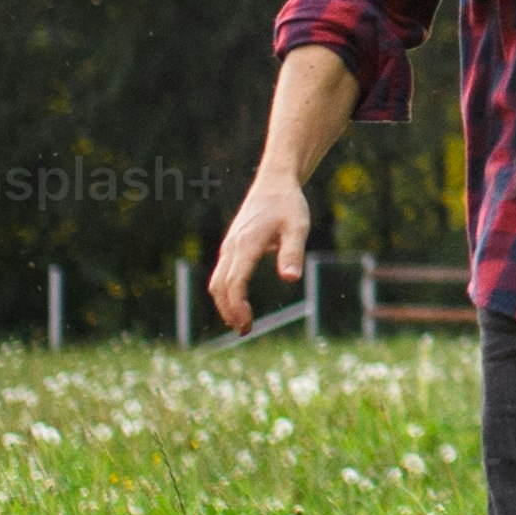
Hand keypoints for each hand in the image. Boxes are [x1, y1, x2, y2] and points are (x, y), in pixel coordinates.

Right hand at [207, 173, 311, 331]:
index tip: (247, 324)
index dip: (237, 306)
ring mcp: (229, 247)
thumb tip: (290, 279)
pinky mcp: (230, 247)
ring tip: (241, 323)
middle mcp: (232, 246)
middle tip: (245, 331)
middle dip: (228, 311)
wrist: (274, 184)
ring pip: (217, 281)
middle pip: (220, 286)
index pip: (234, 282)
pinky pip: (221, 274)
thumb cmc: (288, 205)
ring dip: (225, 304)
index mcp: (247, 244)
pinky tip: (238, 305)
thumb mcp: (298, 227)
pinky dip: (225, 293)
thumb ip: (293, 253)